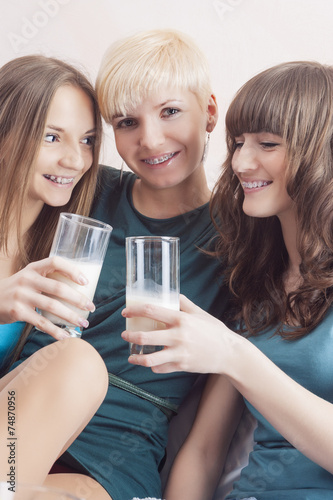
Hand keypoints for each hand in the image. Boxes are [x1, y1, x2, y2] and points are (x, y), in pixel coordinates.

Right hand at [0, 256, 94, 339]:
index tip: (85, 282)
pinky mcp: (17, 311)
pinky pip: (41, 322)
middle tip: (91, 307)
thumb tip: (78, 290)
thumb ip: (47, 279)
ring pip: (52, 306)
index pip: (55, 262)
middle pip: (58, 288)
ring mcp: (21, 295)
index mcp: (33, 268)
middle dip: (78, 299)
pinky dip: (55, 330)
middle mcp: (27, 279)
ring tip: (83, 323)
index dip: (72, 270)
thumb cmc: (17, 290)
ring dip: (71, 316)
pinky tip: (65, 335)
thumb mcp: (29, 278)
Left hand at [121, 294, 235, 373]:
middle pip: (145, 337)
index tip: (126, 312)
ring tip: (131, 355)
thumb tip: (171, 295)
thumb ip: (184, 304)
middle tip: (125, 334)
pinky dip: (153, 367)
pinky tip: (151, 364)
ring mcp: (179, 353)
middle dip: (130, 335)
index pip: (151, 311)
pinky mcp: (182, 366)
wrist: (230, 353)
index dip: (135, 310)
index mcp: (181, 319)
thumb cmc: (215, 331)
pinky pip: (160, 368)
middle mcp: (178, 336)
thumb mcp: (200, 313)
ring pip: (149, 359)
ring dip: (136, 357)